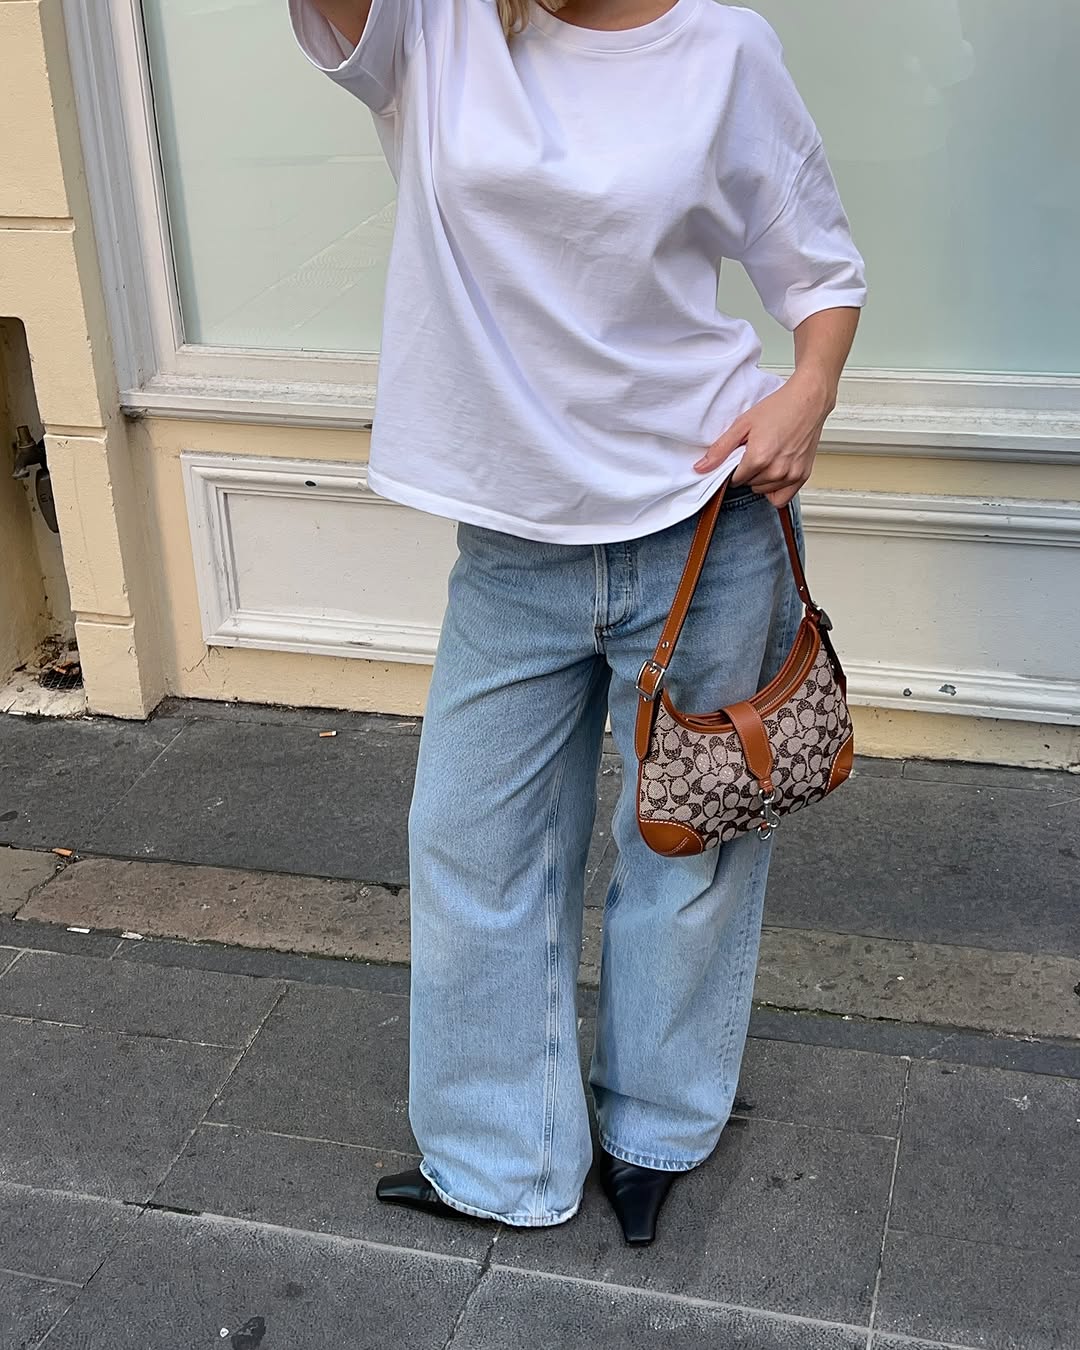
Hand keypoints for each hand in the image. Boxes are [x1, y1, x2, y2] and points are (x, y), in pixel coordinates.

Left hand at [693, 371, 835, 508]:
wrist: (808, 400)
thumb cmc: (779, 408)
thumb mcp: (743, 424)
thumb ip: (720, 449)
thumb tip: (701, 468)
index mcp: (759, 458)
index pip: (735, 480)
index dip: (734, 468)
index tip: (741, 455)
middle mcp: (776, 470)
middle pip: (749, 485)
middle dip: (748, 472)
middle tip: (756, 451)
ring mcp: (791, 475)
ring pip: (763, 490)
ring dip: (761, 479)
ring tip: (768, 457)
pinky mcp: (803, 476)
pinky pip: (781, 498)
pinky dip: (775, 489)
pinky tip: (775, 472)